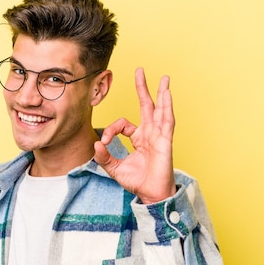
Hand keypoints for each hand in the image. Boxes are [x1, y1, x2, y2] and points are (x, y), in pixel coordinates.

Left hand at [94, 68, 175, 203]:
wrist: (150, 194)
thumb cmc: (136, 181)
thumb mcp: (114, 168)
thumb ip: (104, 156)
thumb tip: (95, 144)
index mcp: (138, 138)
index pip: (123, 124)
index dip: (111, 129)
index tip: (103, 142)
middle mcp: (149, 133)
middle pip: (146, 106)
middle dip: (143, 88)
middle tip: (139, 70)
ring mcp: (158, 136)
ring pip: (160, 110)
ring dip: (161, 93)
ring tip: (164, 78)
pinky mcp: (165, 141)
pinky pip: (167, 121)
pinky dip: (167, 107)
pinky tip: (166, 94)